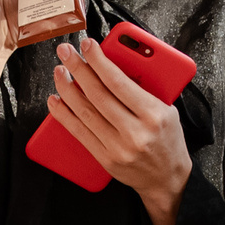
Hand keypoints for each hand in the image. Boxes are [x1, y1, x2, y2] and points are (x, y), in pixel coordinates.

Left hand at [46, 38, 196, 210]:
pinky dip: (64, 115)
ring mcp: (118, 148)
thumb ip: (145, 89)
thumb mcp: (167, 110)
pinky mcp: (105, 159)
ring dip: (67, 89)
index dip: (99, 61)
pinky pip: (79, 133)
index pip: (119, 82)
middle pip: (98, 94)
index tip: (87, 45)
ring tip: (59, 71)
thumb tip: (115, 64)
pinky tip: (56, 100)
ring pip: (85, 112)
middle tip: (65, 52)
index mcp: (153, 115)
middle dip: (78, 69)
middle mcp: (135, 132)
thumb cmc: (168, 140)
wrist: (167, 180)